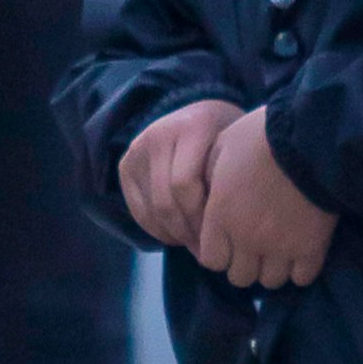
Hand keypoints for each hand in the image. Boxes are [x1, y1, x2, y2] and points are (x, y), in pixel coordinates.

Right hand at [117, 100, 244, 249]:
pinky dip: (156, 230)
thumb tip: (221, 234)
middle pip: (166, 201)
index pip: (185, 185)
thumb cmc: (226, 138)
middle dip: (187, 232)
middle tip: (206, 251)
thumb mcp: (236, 151)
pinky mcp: (126, 165)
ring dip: (172, 234)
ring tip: (193, 245)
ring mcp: (138, 148)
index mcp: (193, 127)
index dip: (200, 218)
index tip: (218, 237)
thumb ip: (230, 180)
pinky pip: (138, 210)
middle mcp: (159, 134)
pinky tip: (176, 236)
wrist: (199, 112)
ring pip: (151, 209)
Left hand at [188, 109, 337, 292]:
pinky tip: (301, 252)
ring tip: (278, 250)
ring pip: (270, 282)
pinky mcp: (312, 248)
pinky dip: (300, 270)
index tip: (229, 241)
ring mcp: (280, 247)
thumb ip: (209, 176)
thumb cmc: (261, 136)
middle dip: (244, 264)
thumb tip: (208, 195)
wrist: (309, 138)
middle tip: (254, 246)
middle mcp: (247, 239)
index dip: (219, 253)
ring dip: (272, 269)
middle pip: (240, 277)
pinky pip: (302, 278)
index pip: (212, 261)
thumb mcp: (221, 148)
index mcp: (221, 216)